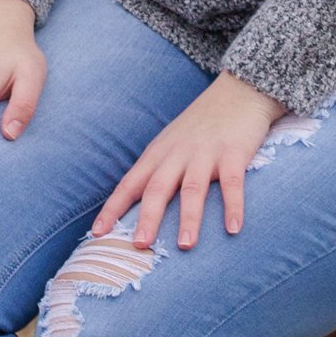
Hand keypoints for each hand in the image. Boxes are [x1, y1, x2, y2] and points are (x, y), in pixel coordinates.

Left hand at [96, 72, 286, 253]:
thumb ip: (158, 170)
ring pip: (193, 189)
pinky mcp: (233, 153)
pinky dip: (233, 207)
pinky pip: (232, 184)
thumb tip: (140, 210)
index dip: (113, 208)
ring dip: (189, 218)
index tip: (97, 233)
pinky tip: (233, 229)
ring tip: (185, 245)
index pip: (130, 183)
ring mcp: (205, 153)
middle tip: (139, 245)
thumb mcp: (172, 142)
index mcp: (158, 153)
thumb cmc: (202, 124)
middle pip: (158, 188)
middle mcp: (177, 153)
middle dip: (147, 217)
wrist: (238, 91)